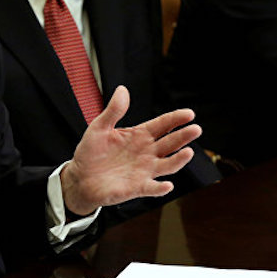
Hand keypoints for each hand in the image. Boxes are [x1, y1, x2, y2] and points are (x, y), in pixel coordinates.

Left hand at [60, 86, 200, 214]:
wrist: (80, 177)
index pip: (162, 125)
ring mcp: (144, 170)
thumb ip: (113, 110)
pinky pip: (152, 188)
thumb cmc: (91, 152)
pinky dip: (160, 188)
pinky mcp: (137, 187)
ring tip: (188, 152)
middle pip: (170, 143)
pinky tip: (167, 184)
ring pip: (167, 165)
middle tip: (195, 129)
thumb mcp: (99, 127)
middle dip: (183, 136)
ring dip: (178, 160)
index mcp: (139, 135)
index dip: (176, 119)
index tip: (189, 114)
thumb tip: (122, 89)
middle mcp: (147, 152)